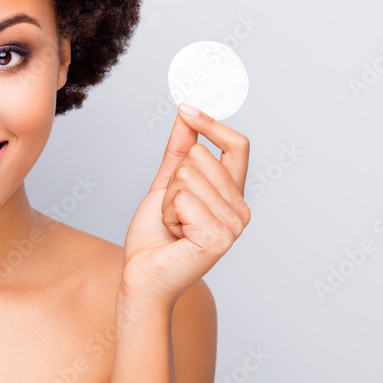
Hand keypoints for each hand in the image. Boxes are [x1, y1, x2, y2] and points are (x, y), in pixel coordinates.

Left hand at [121, 104, 250, 305]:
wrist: (142, 275)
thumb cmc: (155, 236)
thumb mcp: (166, 184)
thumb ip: (179, 150)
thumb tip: (186, 114)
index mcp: (232, 196)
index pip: (237, 146)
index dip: (212, 124)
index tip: (187, 107)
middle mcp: (240, 210)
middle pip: (200, 156)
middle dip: (173, 180)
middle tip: (172, 211)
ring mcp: (233, 225)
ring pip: (188, 175)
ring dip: (168, 199)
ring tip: (173, 224)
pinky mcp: (218, 237)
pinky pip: (182, 197)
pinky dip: (168, 212)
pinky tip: (174, 234)